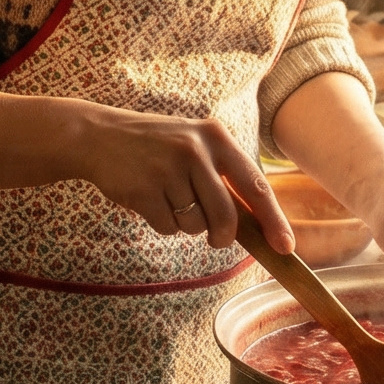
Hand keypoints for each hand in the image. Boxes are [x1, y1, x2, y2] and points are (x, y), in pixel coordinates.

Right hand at [62, 105, 293, 251]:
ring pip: (194, 224)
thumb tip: (257, 225)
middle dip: (222, 236)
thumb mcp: (194, 146)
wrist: (98, 136)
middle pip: (226, 216)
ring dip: (184, 224)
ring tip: (167, 198)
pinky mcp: (144, 189)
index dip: (273, 219)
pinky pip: (168, 227)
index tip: (285, 247)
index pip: (254, 185)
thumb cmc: (155, 147)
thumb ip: (223, 177)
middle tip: (215, 240)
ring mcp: (167, 168)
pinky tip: (148, 200)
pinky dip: (162, 223)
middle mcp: (195, 149)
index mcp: (215, 136)